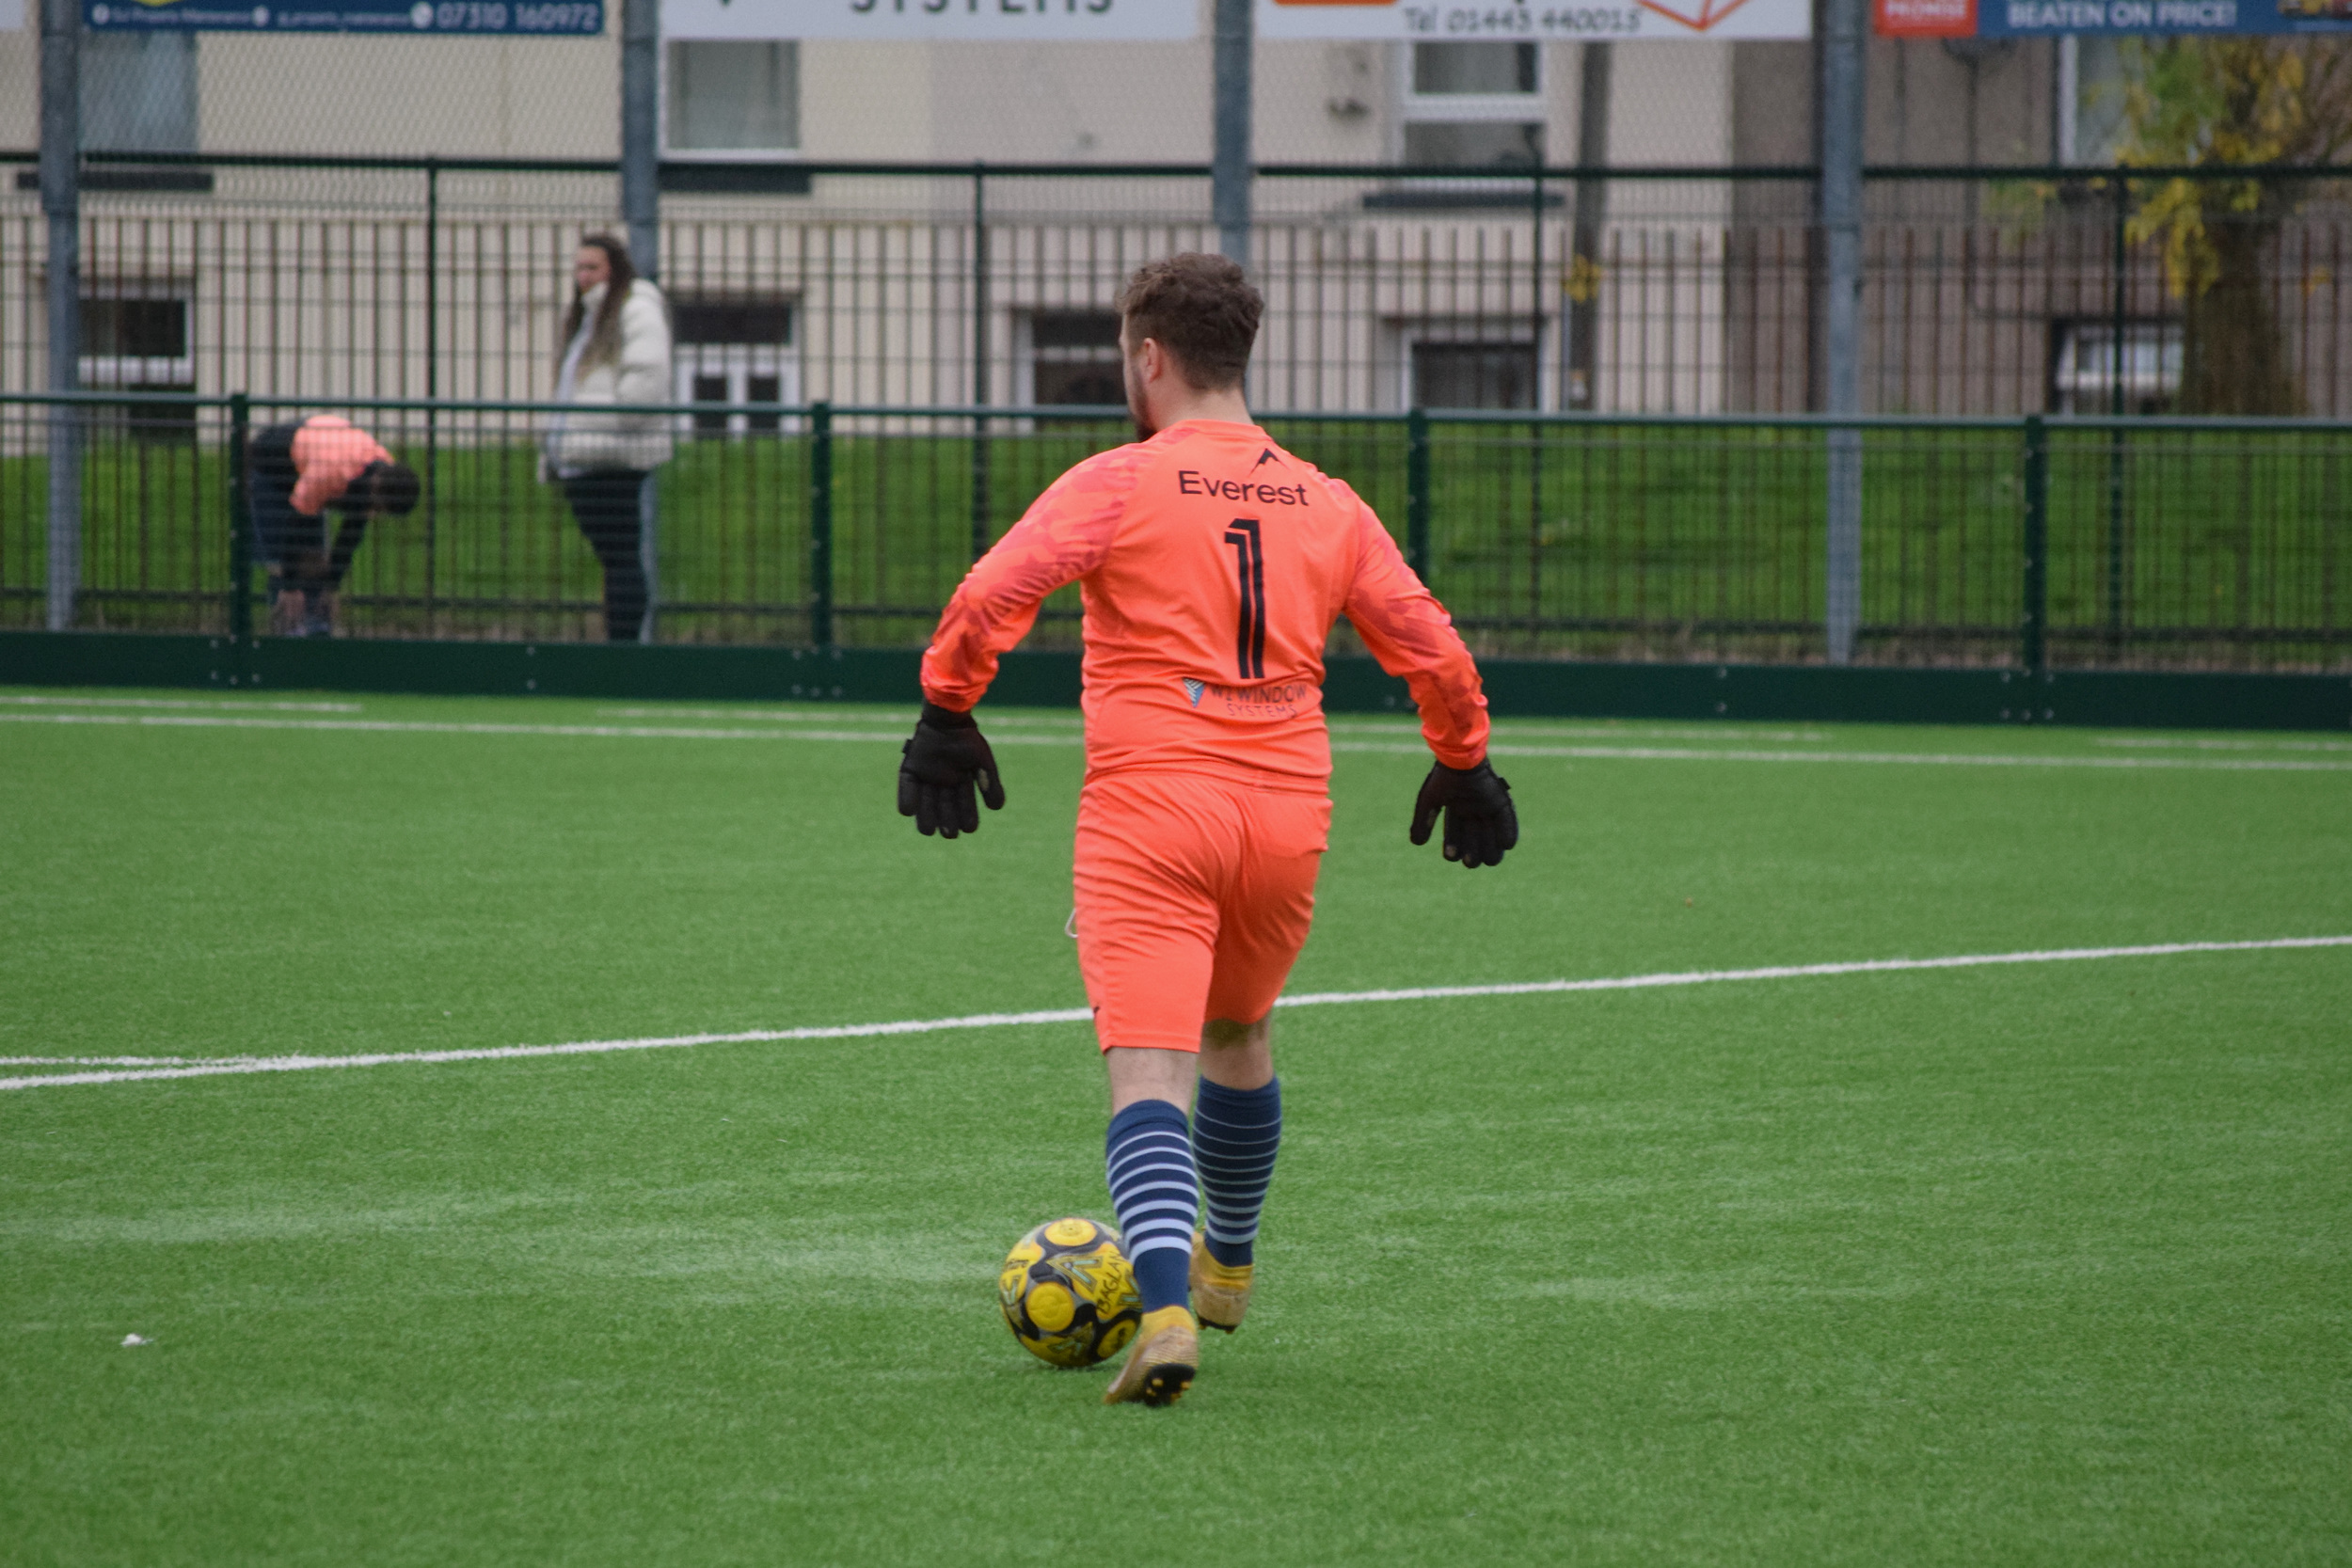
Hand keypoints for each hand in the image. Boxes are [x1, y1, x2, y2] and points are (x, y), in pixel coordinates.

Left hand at [898, 701, 1005, 837]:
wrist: (948, 719)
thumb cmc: (968, 741)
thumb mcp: (983, 763)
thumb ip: (991, 784)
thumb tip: (997, 808)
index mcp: (961, 782)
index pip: (964, 806)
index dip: (967, 818)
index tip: (969, 828)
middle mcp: (943, 783)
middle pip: (944, 809)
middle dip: (947, 822)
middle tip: (949, 832)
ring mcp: (926, 777)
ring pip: (925, 804)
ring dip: (927, 818)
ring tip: (929, 830)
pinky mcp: (911, 770)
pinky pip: (907, 788)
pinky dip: (907, 800)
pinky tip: (910, 811)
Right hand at [1409, 759, 1518, 868]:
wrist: (1459, 758)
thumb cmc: (1443, 777)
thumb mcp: (1428, 800)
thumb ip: (1422, 821)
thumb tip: (1416, 843)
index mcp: (1455, 807)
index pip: (1455, 833)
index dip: (1453, 846)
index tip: (1450, 855)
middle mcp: (1472, 808)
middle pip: (1475, 837)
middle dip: (1473, 852)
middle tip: (1470, 862)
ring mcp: (1487, 805)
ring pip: (1491, 832)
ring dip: (1491, 848)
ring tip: (1489, 861)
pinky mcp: (1500, 800)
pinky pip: (1507, 820)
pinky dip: (1508, 832)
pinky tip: (1506, 845)